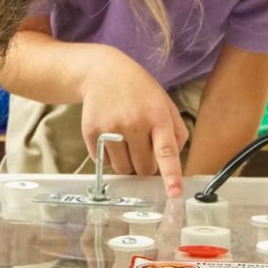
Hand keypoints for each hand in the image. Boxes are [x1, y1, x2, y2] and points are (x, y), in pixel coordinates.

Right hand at [79, 48, 188, 196]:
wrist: (103, 74)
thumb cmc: (140, 92)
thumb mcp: (165, 104)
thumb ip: (176, 133)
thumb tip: (171, 165)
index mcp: (157, 116)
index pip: (166, 152)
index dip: (171, 175)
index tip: (174, 194)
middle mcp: (133, 123)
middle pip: (143, 168)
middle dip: (145, 165)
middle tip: (142, 148)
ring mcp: (109, 129)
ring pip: (123, 170)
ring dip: (127, 164)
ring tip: (126, 142)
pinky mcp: (91, 133)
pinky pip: (104, 163)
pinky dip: (110, 157)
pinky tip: (111, 138)